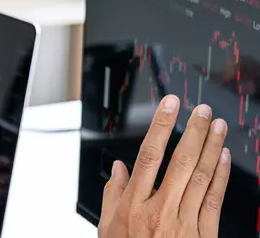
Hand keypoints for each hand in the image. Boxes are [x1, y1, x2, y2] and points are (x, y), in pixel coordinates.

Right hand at [99, 95, 230, 237]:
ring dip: (211, 148)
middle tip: (202, 110)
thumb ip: (113, 195)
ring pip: (200, 177)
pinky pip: (214, 200)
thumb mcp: (106, 229)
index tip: (170, 106)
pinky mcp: (203, 235)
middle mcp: (159, 212)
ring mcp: (184, 224)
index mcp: (133, 207)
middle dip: (193, 132)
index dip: (162, 127)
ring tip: (216, 126)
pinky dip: (220, 176)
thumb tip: (118, 169)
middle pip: (180, 163)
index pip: (149, 157)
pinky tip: (223, 158)